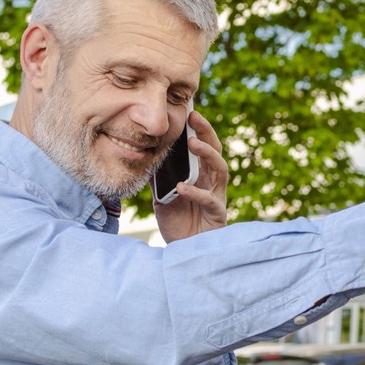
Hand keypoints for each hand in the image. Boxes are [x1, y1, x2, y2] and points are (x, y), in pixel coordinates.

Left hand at [156, 110, 228, 242]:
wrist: (183, 252)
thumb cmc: (177, 223)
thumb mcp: (162, 196)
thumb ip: (158, 178)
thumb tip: (143, 157)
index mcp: (201, 177)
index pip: (203, 148)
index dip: (199, 131)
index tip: (189, 113)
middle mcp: (212, 184)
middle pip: (216, 152)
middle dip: (207, 133)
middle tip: (195, 118)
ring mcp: (217, 198)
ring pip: (221, 170)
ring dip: (208, 155)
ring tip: (193, 144)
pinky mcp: (216, 216)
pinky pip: (210, 201)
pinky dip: (196, 193)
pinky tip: (182, 187)